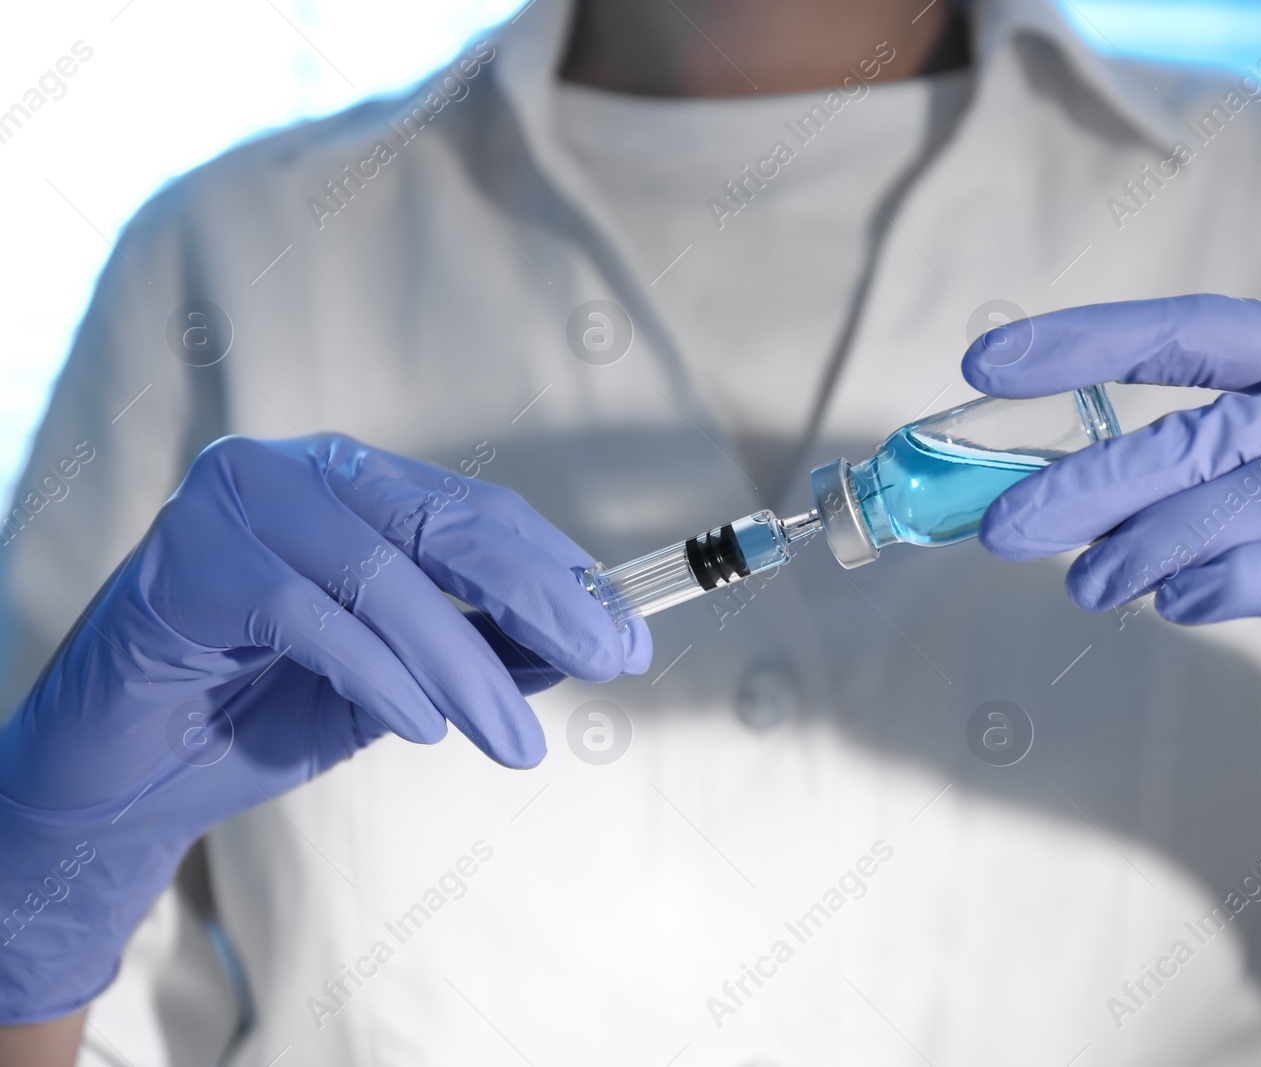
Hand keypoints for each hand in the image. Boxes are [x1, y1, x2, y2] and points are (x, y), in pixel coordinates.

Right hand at [0, 435, 648, 1020]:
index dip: (561, 572)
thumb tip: (583, 643)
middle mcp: (296, 472)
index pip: (480, 512)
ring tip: (513, 741)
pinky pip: (310, 615)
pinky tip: (421, 723)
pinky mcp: (187, 562)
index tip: (625, 635)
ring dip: (466, 668)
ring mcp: (234, 505)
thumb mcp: (396, 685)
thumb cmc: (257, 713)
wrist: (120, 773)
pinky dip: (380, 674)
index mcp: (350, 483)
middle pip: (449, 523)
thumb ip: (478, 652)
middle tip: (607, 664)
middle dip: (543, 599)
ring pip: (386, 576)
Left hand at [963, 295, 1260, 929]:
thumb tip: (1074, 490)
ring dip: (1144, 548)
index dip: (1089, 343)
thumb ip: (1219, 472)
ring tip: (1088, 586)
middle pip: (1209, 425)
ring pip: (1244, 494)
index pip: (1202, 329)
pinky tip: (1174, 607)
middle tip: (1006, 527)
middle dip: (1091, 479)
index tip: (990, 364)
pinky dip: (1219, 586)